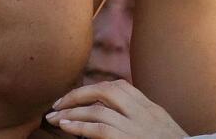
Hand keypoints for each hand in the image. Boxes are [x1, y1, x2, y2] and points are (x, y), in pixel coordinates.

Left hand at [45, 79, 187, 138]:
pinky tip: (65, 126)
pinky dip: (79, 125)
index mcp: (152, 109)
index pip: (120, 86)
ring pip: (98, 108)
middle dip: (77, 94)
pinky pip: (100, 128)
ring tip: (54, 118)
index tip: (77, 96)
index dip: (94, 88)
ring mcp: (139, 128)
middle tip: (57, 104)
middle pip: (106, 90)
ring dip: (72, 111)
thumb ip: (141, 118)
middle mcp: (146, 114)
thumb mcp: (161, 129)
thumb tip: (111, 115)